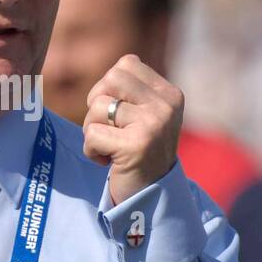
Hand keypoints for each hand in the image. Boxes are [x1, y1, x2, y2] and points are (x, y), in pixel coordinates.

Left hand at [82, 54, 183, 206]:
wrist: (150, 197)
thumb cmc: (139, 152)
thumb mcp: (144, 115)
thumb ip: (132, 90)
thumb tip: (115, 68)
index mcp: (170, 94)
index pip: (126, 64)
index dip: (110, 87)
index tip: (118, 114)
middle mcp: (166, 106)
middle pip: (109, 79)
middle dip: (97, 104)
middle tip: (108, 129)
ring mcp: (154, 124)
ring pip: (97, 107)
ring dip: (92, 130)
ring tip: (109, 148)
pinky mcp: (136, 146)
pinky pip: (93, 134)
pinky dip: (91, 151)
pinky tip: (108, 162)